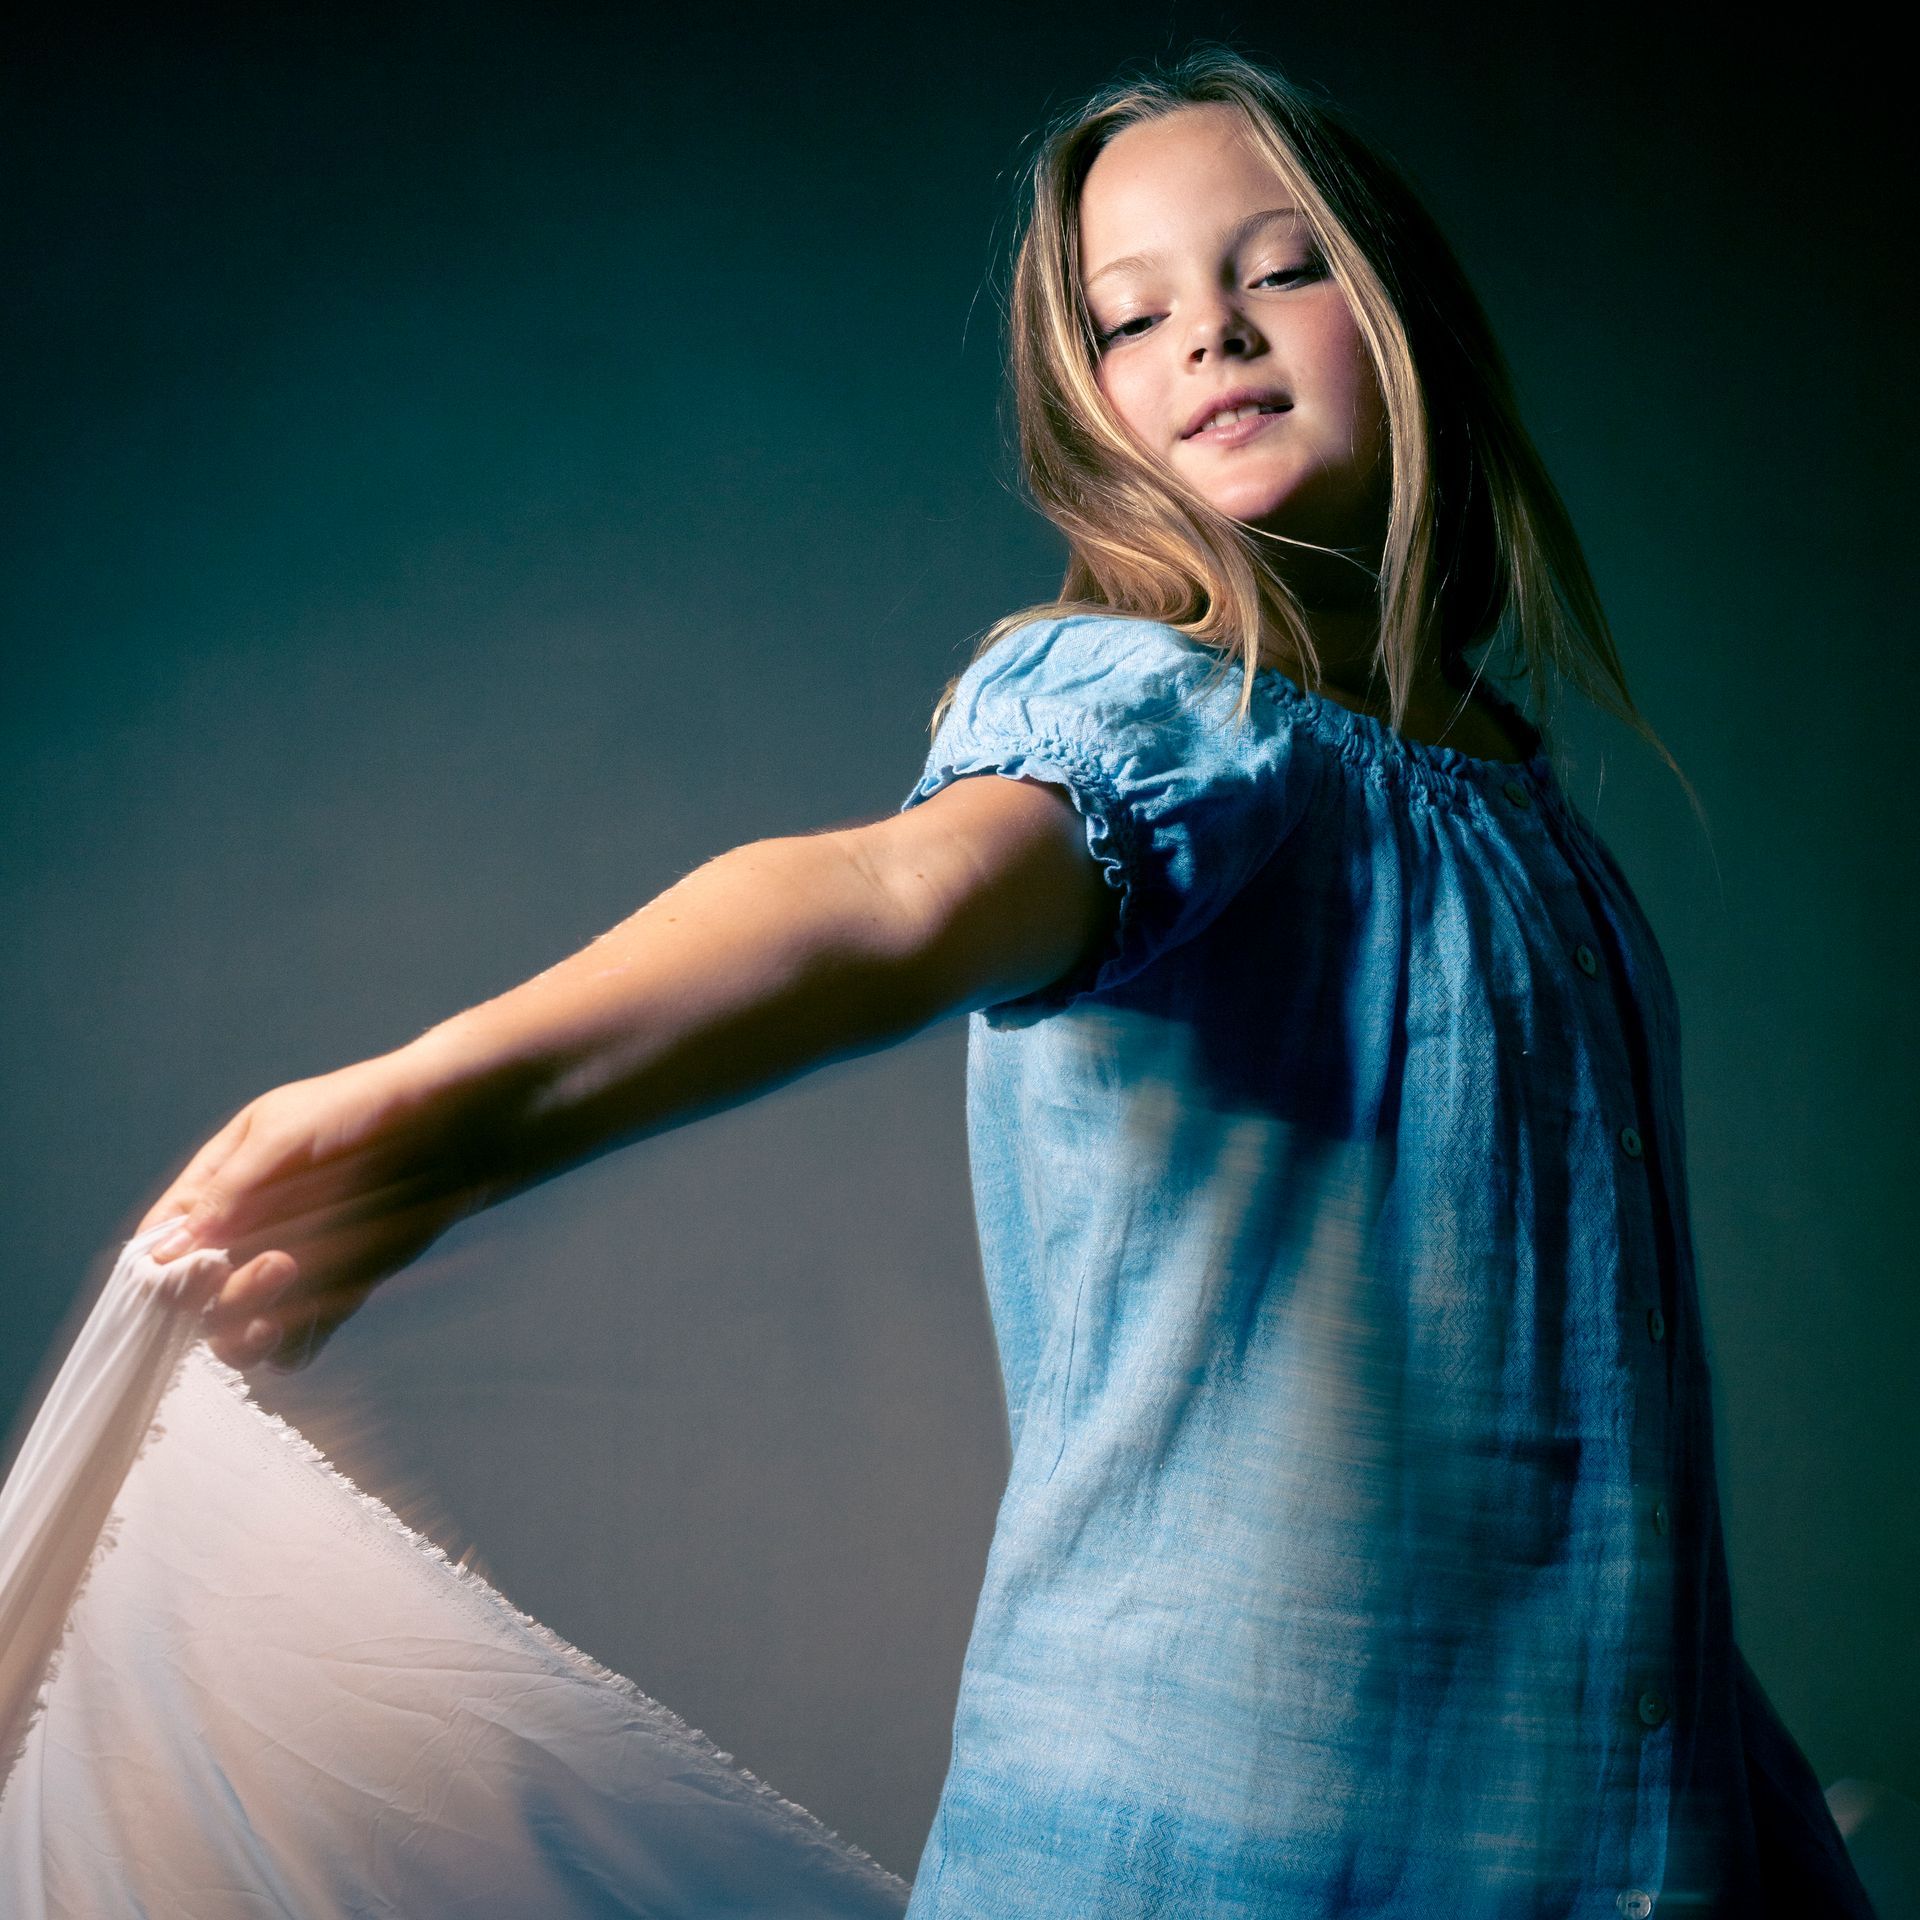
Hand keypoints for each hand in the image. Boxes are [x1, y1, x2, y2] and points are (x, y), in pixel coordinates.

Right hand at [137, 1044, 498, 1372]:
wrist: (450, 1129)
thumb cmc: (365, 1109)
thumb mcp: (285, 1132)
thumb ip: (229, 1190)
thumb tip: (170, 1250)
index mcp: (218, 1186)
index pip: (161, 1244)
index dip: (162, 1271)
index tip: (199, 1272)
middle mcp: (244, 1236)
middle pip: (194, 1301)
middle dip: (223, 1297)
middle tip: (280, 1264)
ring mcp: (286, 1271)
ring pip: (236, 1332)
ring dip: (249, 1333)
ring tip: (296, 1290)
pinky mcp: (332, 1295)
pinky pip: (293, 1347)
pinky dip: (294, 1346)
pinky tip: (320, 1316)